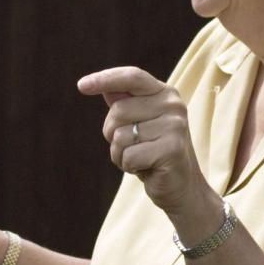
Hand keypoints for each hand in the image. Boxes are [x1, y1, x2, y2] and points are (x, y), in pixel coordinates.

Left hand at [78, 65, 219, 234]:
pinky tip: (146, 169)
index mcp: (165, 93)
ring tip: (141, 158)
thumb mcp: (138, 123)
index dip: (105, 78)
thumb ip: (124, 103)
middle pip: (118, 110)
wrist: (182, 187)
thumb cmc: (153, 152)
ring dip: (120, 153)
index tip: (81, 85)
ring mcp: (175, 126)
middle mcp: (173, 105)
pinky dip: (128, 166)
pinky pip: (128, 155)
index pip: (132, 76)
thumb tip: (104, 86)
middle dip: (113, 133)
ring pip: (120, 136)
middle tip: (133, 146)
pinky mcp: (172, 150)